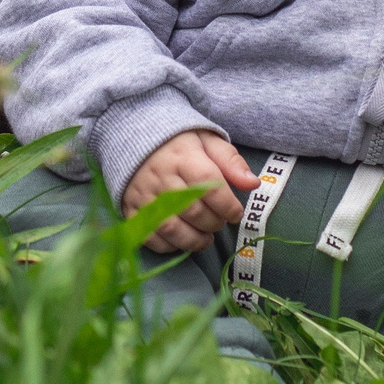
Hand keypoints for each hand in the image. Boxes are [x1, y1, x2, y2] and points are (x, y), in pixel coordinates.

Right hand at [122, 129, 258, 253]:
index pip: (209, 185)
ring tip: (205, 237)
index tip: (235, 213)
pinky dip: (169, 246)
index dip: (227, 205)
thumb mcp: (207, 141)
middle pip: (192, 210)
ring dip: (194, 240)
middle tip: (219, 222)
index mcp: (182, 156)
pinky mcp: (130, 209)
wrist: (133, 138)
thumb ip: (231, 161)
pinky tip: (181, 240)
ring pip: (171, 228)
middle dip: (213, 223)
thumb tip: (253, 183)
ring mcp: (142, 195)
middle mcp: (160, 176)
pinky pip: (149, 237)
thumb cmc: (178, 143)